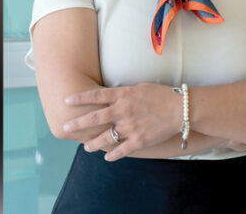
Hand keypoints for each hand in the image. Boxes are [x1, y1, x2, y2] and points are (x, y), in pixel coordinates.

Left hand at [63, 83, 181, 160]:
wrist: (180, 108)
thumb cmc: (161, 95)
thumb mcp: (139, 87)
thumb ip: (123, 93)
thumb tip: (110, 96)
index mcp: (123, 95)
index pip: (96, 95)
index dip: (80, 98)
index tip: (66, 100)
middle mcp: (123, 111)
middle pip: (94, 118)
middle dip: (77, 124)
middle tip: (65, 128)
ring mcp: (130, 127)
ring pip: (105, 138)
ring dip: (93, 144)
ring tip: (86, 147)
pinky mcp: (139, 140)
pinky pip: (121, 150)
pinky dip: (112, 155)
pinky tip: (106, 157)